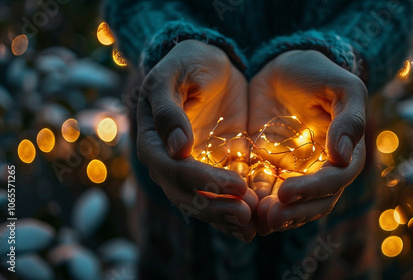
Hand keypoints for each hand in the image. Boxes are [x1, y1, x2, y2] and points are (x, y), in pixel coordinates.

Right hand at [136, 40, 256, 240]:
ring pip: (204, 204)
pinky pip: (222, 196)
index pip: (173, 170)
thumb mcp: (174, 75)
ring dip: (226, 218)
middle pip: (187, 196)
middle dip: (216, 209)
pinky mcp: (216, 168)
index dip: (203, 181)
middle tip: (247, 215)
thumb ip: (169, 109)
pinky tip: (255, 223)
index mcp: (154, 141)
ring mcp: (193, 169)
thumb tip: (176, 148)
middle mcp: (169, 163)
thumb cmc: (187, 63)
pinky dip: (236, 212)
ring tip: (252, 227)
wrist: (209, 64)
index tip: (236, 185)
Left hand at [248, 50, 367, 234]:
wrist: (283, 67)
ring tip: (254, 218)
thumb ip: (349, 119)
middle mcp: (321, 168)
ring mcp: (294, 171)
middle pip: (313, 202)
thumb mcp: (342, 88)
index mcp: (344, 153)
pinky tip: (240, 204)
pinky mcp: (268, 166)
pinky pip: (263, 190)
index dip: (313, 190)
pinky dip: (255, 201)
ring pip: (289, 204)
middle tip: (268, 217)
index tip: (286, 191)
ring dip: (274, 215)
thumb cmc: (318, 73)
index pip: (335, 180)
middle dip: (293, 212)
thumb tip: (342, 156)